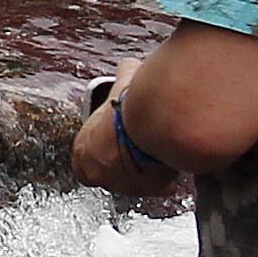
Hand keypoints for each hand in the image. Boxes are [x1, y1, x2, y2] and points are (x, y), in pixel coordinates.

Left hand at [69, 84, 191, 218]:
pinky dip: (168, 178)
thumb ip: (123, 75)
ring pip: (136, 183)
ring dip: (148, 171)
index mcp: (83, 150)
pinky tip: (174, 163)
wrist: (151, 124)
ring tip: (160, 154)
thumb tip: (128, 66)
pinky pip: (159, 188)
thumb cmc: (131, 107)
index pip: (84, 160)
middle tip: (143, 147)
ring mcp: (122, 185)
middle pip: (112, 173)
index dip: (103, 150)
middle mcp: (97, 172)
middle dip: (128, 162)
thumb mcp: (123, 84)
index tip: (119, 141)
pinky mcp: (147, 190)